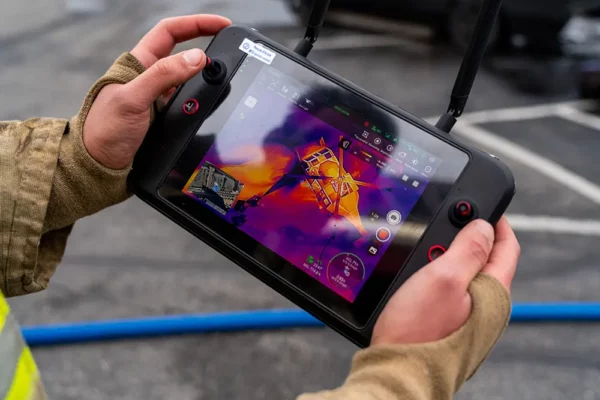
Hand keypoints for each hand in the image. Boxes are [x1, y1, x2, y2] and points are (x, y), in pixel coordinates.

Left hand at [83, 14, 231, 169]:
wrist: (97, 165)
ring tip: (224, 84)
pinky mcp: (164, 118)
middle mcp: (150, 78)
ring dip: (207, 81)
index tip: (222, 25)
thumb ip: (163, 76)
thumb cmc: (103, 130)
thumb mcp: (133, 99)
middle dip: (208, 51)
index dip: (196, 24)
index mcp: (138, 63)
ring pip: (190, 81)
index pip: (170, 32)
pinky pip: (189, 104)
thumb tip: (196, 57)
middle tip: (230, 56)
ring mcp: (159, 98)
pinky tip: (211, 107)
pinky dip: (203, 103)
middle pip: (185, 54)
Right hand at [372, 217, 519, 344]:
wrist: (397, 367)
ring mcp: (469, 316)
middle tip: (444, 224)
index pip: (507, 248)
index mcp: (494, 293)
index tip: (480, 205)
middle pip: (486, 258)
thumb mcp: (444, 277)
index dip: (496, 222)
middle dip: (468, 237)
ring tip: (428, 249)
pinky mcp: (450, 323)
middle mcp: (486, 306)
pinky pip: (451, 290)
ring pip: (465, 274)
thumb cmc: (418, 329)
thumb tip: (485, 225)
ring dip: (450, 256)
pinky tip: (421, 275)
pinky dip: (440, 274)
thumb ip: (469, 249)